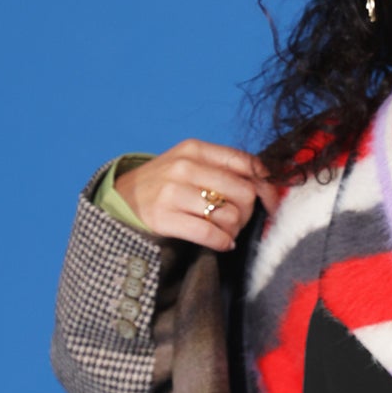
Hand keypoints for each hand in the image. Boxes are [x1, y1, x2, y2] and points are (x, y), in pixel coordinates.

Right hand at [111, 139, 282, 252]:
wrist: (119, 200)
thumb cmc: (164, 185)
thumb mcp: (189, 165)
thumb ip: (223, 169)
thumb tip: (266, 183)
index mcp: (195, 149)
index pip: (247, 163)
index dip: (267, 186)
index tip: (271, 202)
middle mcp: (184, 167)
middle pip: (243, 192)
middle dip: (248, 212)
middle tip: (238, 222)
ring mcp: (172, 192)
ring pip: (230, 215)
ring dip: (234, 230)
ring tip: (225, 232)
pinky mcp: (164, 218)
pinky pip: (211, 234)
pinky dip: (223, 243)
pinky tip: (221, 243)